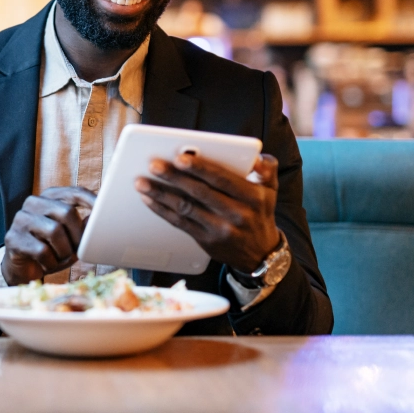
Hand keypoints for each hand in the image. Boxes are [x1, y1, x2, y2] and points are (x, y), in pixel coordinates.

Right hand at [2, 186, 95, 285]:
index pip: (75, 193)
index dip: (92, 202)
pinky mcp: (13, 238)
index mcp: (50, 197)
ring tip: (62, 259)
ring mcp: (21, 219)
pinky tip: (48, 265)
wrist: (22, 268)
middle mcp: (34, 202)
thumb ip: (83, 226)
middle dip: (77, 236)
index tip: (105, 214)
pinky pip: (41, 250)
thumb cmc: (51, 249)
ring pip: (54, 231)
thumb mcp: (70, 237)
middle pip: (66, 212)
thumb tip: (99, 218)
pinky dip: (51, 262)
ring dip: (64, 252)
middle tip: (78, 251)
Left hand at [135, 154, 280, 272]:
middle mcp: (237, 214)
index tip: (180, 157)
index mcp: (252, 197)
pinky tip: (149, 200)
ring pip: (186, 208)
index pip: (222, 179)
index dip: (200, 168)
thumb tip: (258, 158)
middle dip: (174, 177)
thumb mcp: (271, 191)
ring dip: (161, 194)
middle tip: (154, 165)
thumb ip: (266, 170)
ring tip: (142, 182)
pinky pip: (181, 223)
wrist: (260, 254)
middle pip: (200, 192)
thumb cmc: (260, 213)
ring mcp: (220, 229)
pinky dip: (162, 210)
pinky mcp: (206, 241)